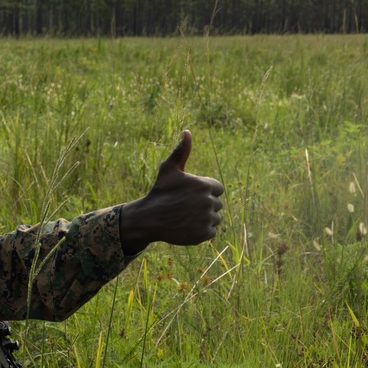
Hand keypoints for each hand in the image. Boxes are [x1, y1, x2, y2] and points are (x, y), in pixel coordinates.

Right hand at [119, 130, 224, 254]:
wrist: (149, 218)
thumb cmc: (160, 192)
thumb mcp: (168, 169)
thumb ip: (181, 151)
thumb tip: (187, 132)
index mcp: (205, 185)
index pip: (218, 189)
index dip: (205, 192)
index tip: (191, 195)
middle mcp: (209, 201)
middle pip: (217, 204)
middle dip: (204, 205)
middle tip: (186, 208)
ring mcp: (207, 219)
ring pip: (215, 219)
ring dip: (205, 219)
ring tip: (187, 217)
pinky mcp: (204, 234)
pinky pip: (211, 232)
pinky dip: (202, 231)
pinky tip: (188, 227)